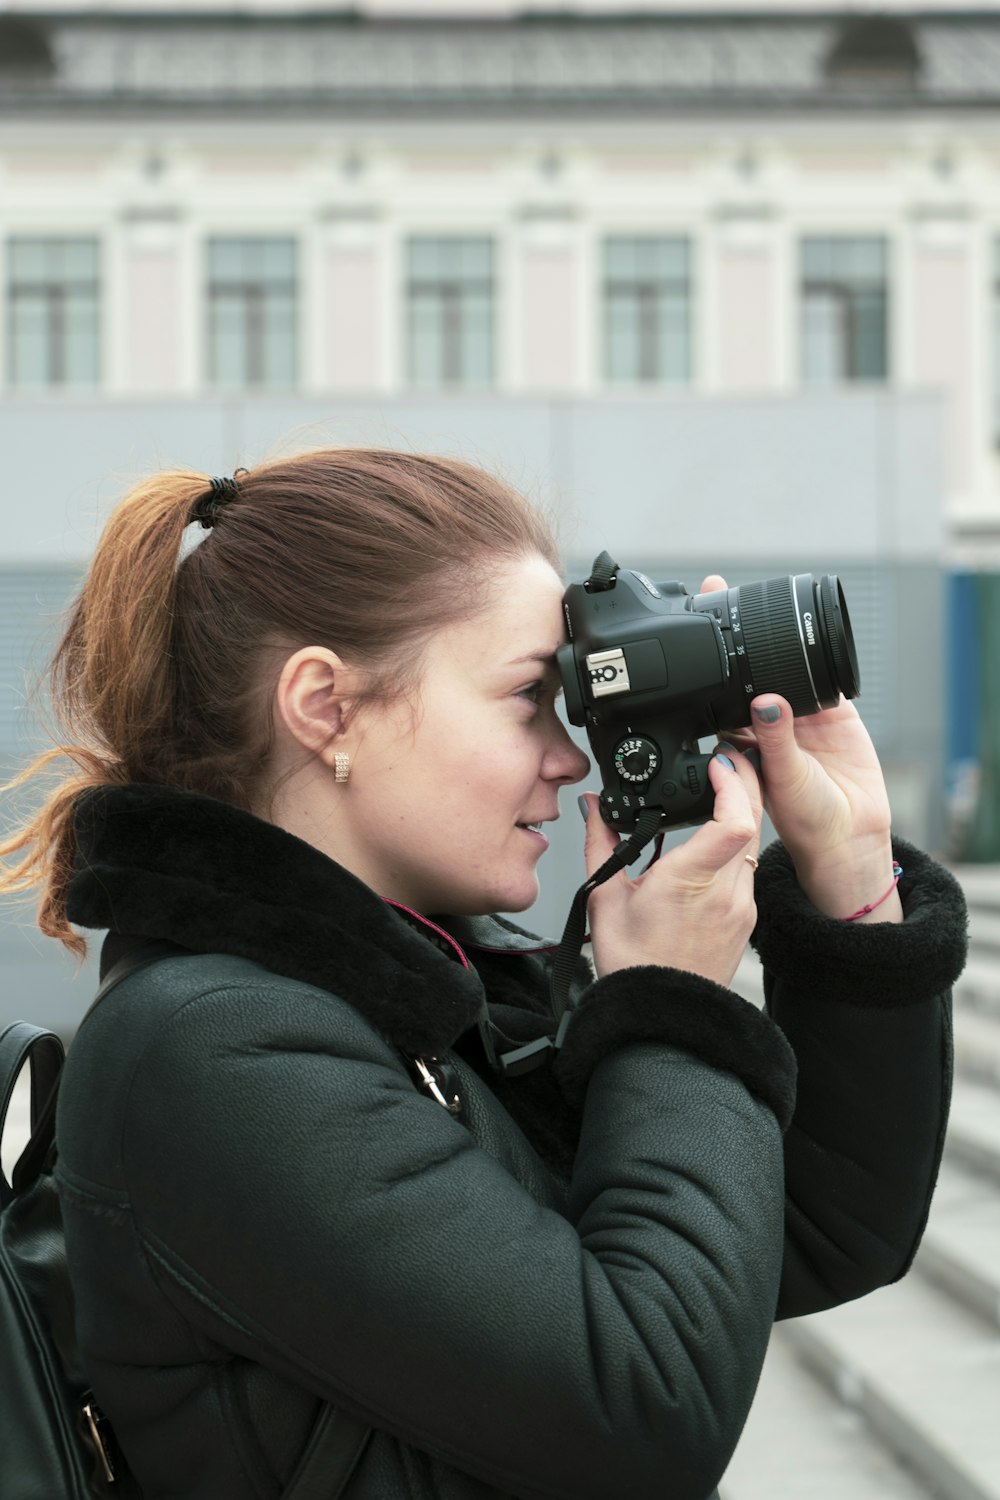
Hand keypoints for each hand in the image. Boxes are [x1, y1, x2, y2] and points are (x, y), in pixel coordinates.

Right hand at [581, 749, 761, 988]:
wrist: (663, 1014)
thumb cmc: (634, 964)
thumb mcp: (605, 897)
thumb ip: (601, 843)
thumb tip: (593, 808)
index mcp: (690, 881)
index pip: (733, 823)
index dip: (732, 784)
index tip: (717, 764)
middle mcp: (726, 891)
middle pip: (752, 822)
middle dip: (742, 784)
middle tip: (724, 763)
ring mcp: (742, 906)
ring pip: (753, 844)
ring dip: (741, 814)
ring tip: (717, 797)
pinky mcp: (747, 918)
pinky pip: (749, 869)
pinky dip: (736, 847)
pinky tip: (714, 845)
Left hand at [701, 574, 900, 923]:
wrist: (851, 835)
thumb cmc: (806, 820)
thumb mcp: (781, 781)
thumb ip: (774, 742)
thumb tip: (764, 703)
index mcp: (741, 739)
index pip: (717, 691)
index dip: (704, 662)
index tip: (689, 627)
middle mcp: (765, 724)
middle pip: (746, 669)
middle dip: (732, 632)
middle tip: (715, 589)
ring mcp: (799, 716)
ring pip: (782, 668)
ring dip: (772, 638)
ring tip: (756, 600)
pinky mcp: (834, 713)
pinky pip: (822, 679)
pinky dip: (816, 659)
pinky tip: (808, 637)